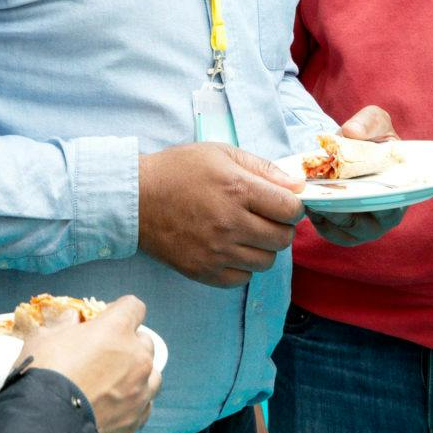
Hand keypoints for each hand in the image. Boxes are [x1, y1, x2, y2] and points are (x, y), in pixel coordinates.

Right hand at [20, 296, 160, 432]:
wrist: (45, 426)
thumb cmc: (43, 374)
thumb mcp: (43, 338)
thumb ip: (63, 324)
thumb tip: (73, 318)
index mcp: (117, 329)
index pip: (133, 307)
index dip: (120, 311)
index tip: (106, 321)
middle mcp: (137, 357)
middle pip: (144, 341)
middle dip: (128, 345)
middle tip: (105, 356)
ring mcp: (141, 389)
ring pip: (152, 374)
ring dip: (138, 374)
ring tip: (116, 384)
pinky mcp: (137, 418)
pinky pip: (145, 405)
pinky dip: (134, 403)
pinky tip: (115, 409)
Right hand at [138, 143, 303, 287]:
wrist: (134, 198)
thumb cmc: (179, 170)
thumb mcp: (221, 153)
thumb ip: (263, 168)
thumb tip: (297, 185)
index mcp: (238, 190)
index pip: (291, 209)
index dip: (292, 205)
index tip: (282, 202)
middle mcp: (230, 224)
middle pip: (282, 238)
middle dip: (281, 227)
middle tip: (265, 217)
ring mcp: (216, 251)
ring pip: (266, 261)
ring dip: (262, 248)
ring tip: (245, 232)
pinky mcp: (202, 271)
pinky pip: (242, 278)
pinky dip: (242, 266)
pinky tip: (229, 248)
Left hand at [306, 104, 406, 246]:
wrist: (349, 150)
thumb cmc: (371, 138)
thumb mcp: (375, 121)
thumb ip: (369, 122)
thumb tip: (352, 132)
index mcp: (402, 192)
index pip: (393, 205)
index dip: (376, 200)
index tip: (357, 187)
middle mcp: (387, 217)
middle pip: (366, 222)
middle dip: (345, 208)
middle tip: (327, 192)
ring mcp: (365, 228)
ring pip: (345, 228)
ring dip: (328, 214)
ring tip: (313, 196)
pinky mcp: (344, 232)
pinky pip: (330, 232)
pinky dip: (319, 220)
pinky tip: (310, 203)